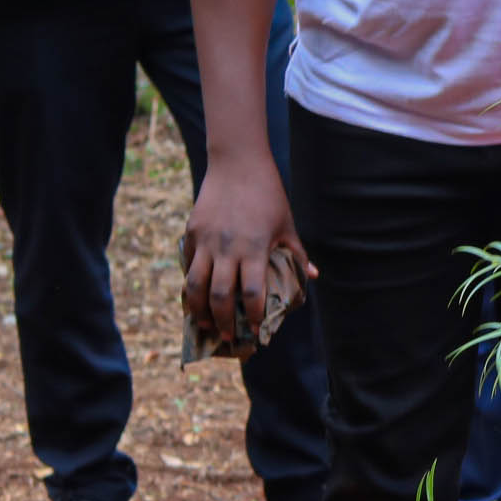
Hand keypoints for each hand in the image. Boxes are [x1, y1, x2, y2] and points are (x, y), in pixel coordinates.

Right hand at [183, 156, 313, 352]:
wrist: (237, 162)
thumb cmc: (268, 194)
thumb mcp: (286, 223)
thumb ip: (296, 252)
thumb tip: (312, 276)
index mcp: (254, 247)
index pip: (252, 292)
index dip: (253, 316)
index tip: (256, 331)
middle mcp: (227, 247)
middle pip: (220, 296)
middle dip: (223, 322)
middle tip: (229, 338)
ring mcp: (206, 241)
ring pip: (195, 285)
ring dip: (199, 310)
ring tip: (205, 325)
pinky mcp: (192, 233)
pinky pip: (188, 266)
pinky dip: (189, 285)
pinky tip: (194, 299)